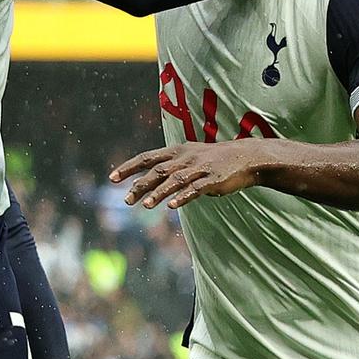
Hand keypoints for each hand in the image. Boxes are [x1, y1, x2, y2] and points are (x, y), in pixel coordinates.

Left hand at [110, 141, 257, 208]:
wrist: (246, 157)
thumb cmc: (213, 160)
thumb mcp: (188, 157)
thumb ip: (168, 168)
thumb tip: (145, 183)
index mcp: (176, 151)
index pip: (146, 158)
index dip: (128, 167)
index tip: (112, 178)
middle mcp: (184, 157)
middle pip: (157, 171)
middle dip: (139, 185)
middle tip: (126, 200)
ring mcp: (198, 168)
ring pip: (174, 181)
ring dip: (158, 193)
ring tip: (144, 206)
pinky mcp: (212, 179)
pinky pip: (195, 189)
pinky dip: (182, 197)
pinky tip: (171, 206)